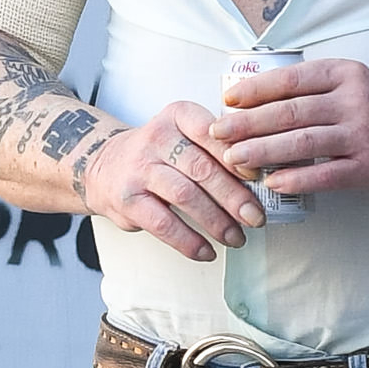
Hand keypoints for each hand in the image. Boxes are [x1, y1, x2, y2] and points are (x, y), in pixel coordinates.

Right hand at [78, 102, 264, 263]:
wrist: (104, 165)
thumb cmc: (159, 154)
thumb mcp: (185, 135)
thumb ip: (219, 148)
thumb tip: (264, 176)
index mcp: (177, 116)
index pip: (211, 132)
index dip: (237, 156)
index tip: (259, 177)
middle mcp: (156, 138)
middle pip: (202, 169)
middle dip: (234, 197)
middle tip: (256, 218)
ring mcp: (139, 170)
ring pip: (185, 196)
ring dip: (216, 222)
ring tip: (236, 238)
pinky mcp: (128, 200)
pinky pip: (163, 224)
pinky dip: (189, 241)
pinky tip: (207, 251)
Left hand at [209, 56, 368, 194]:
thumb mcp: (358, 80)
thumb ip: (318, 87)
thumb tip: (262, 99)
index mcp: (346, 74)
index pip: (291, 79)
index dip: (255, 90)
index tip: (228, 100)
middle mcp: (354, 101)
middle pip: (289, 112)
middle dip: (247, 124)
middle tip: (219, 133)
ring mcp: (362, 136)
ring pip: (301, 143)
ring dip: (262, 151)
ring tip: (235, 158)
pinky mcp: (368, 168)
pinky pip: (324, 174)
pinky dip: (296, 178)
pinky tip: (273, 181)